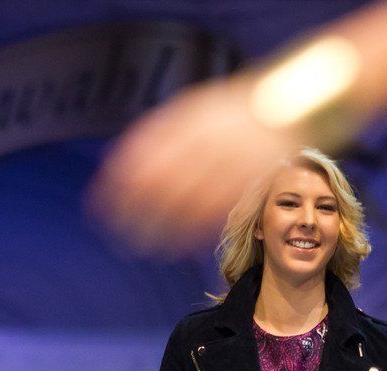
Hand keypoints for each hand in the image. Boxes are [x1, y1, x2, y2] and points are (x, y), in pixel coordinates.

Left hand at [91, 76, 302, 255]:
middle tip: (113, 232)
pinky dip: (191, 235)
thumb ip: (158, 133)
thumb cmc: (228, 112)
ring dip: (161, 230)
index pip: (148, 156)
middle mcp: (212, 144)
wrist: (285, 107)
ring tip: (139, 246)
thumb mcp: (191, 109)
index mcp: (193, 123)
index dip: (121, 183)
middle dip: (135, 212)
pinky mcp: (246, 186)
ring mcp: (232, 165)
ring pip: (189, 206)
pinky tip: (173, 247)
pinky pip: (215, 216)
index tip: (101, 202)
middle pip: (165, 183)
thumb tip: (117, 165)